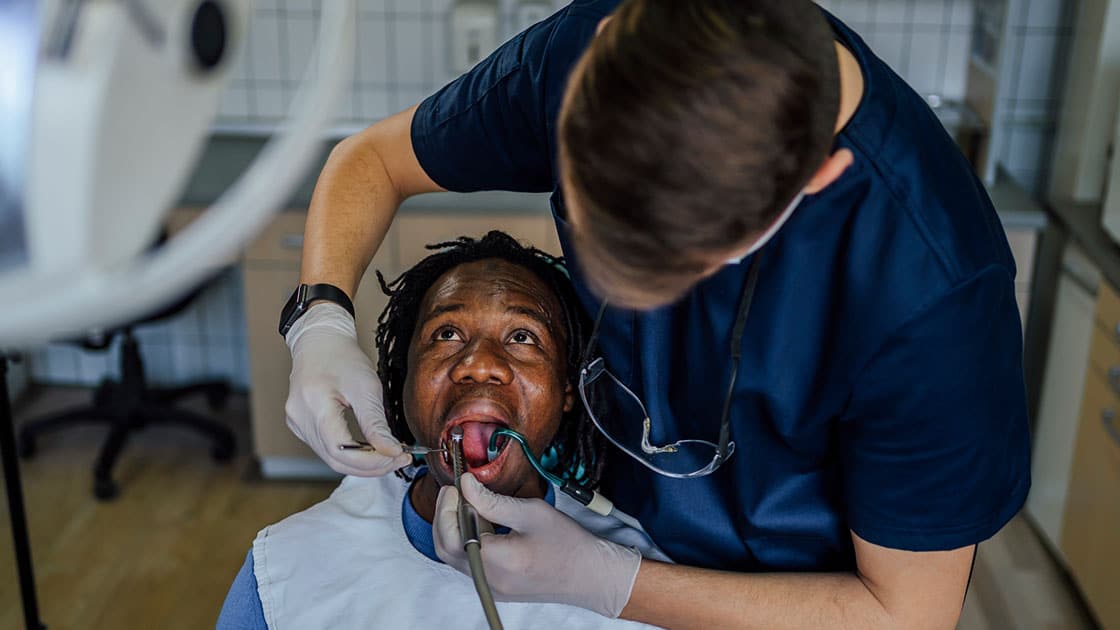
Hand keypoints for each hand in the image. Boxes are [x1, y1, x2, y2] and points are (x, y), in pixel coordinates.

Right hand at [284, 302, 411, 475]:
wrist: (320, 342)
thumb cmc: (342, 358)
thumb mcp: (366, 386)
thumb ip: (376, 423)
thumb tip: (391, 452)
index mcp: (314, 404)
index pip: (341, 450)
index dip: (372, 461)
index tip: (399, 456)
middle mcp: (299, 418)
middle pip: (335, 459)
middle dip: (371, 466)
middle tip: (399, 459)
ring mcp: (296, 423)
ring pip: (330, 458)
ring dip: (361, 463)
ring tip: (388, 455)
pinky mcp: (300, 425)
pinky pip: (326, 449)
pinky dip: (349, 454)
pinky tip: (368, 449)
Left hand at [433, 473, 641, 617]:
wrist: (590, 575)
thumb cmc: (568, 543)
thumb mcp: (531, 512)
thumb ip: (492, 500)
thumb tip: (466, 485)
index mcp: (496, 561)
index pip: (452, 532)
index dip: (447, 505)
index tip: (456, 484)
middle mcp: (488, 580)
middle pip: (446, 547)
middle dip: (444, 516)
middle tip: (456, 492)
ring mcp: (490, 588)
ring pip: (455, 556)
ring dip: (455, 528)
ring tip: (471, 504)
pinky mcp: (495, 588)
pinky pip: (469, 563)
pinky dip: (467, 540)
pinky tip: (482, 523)